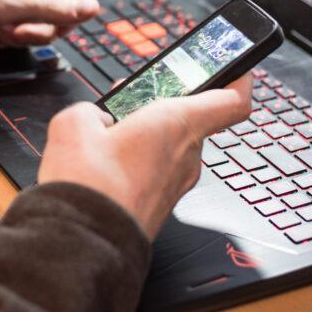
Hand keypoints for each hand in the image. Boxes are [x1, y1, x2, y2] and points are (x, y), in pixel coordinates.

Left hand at [0, 0, 99, 55]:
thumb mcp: (5, 6)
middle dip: (45, 25)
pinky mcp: (7, 16)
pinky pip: (27, 33)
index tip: (66, 23)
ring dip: (25, 34)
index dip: (76, 3)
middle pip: (63, 5)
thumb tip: (92, 9)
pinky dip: (11, 39)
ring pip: (46, 23)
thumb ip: (52, 9)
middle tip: (22, 30)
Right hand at [38, 75, 252, 238]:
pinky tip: (108, 164)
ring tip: (110, 134)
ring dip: (149, 133)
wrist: (84, 244)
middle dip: (162, 104)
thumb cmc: (90, 189)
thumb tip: (92, 119)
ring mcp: (178, 183)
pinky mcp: (163, 204)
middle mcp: (187, 155)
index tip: (235, 66)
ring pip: (173, 145)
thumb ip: (89, 112)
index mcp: (177, 124)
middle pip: (191, 117)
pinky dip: (141, 160)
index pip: (233, 99)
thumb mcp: (72, 125)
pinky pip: (160, 169)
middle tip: (132, 99)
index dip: (239, 78)